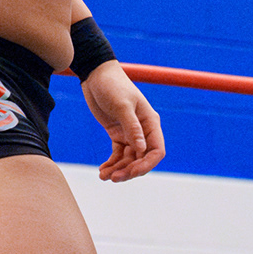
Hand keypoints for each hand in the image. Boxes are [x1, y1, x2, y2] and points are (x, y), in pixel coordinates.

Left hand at [80, 61, 165, 181]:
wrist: (96, 75)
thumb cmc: (113, 85)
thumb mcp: (122, 105)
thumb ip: (132, 127)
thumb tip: (141, 148)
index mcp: (150, 123)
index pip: (156, 151)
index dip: (146, 164)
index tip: (131, 172)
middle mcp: (143, 130)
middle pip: (141, 159)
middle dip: (129, 170)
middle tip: (113, 178)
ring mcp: (130, 133)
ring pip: (128, 159)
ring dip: (118, 169)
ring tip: (103, 176)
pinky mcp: (117, 134)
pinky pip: (117, 154)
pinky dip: (111, 163)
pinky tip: (102, 170)